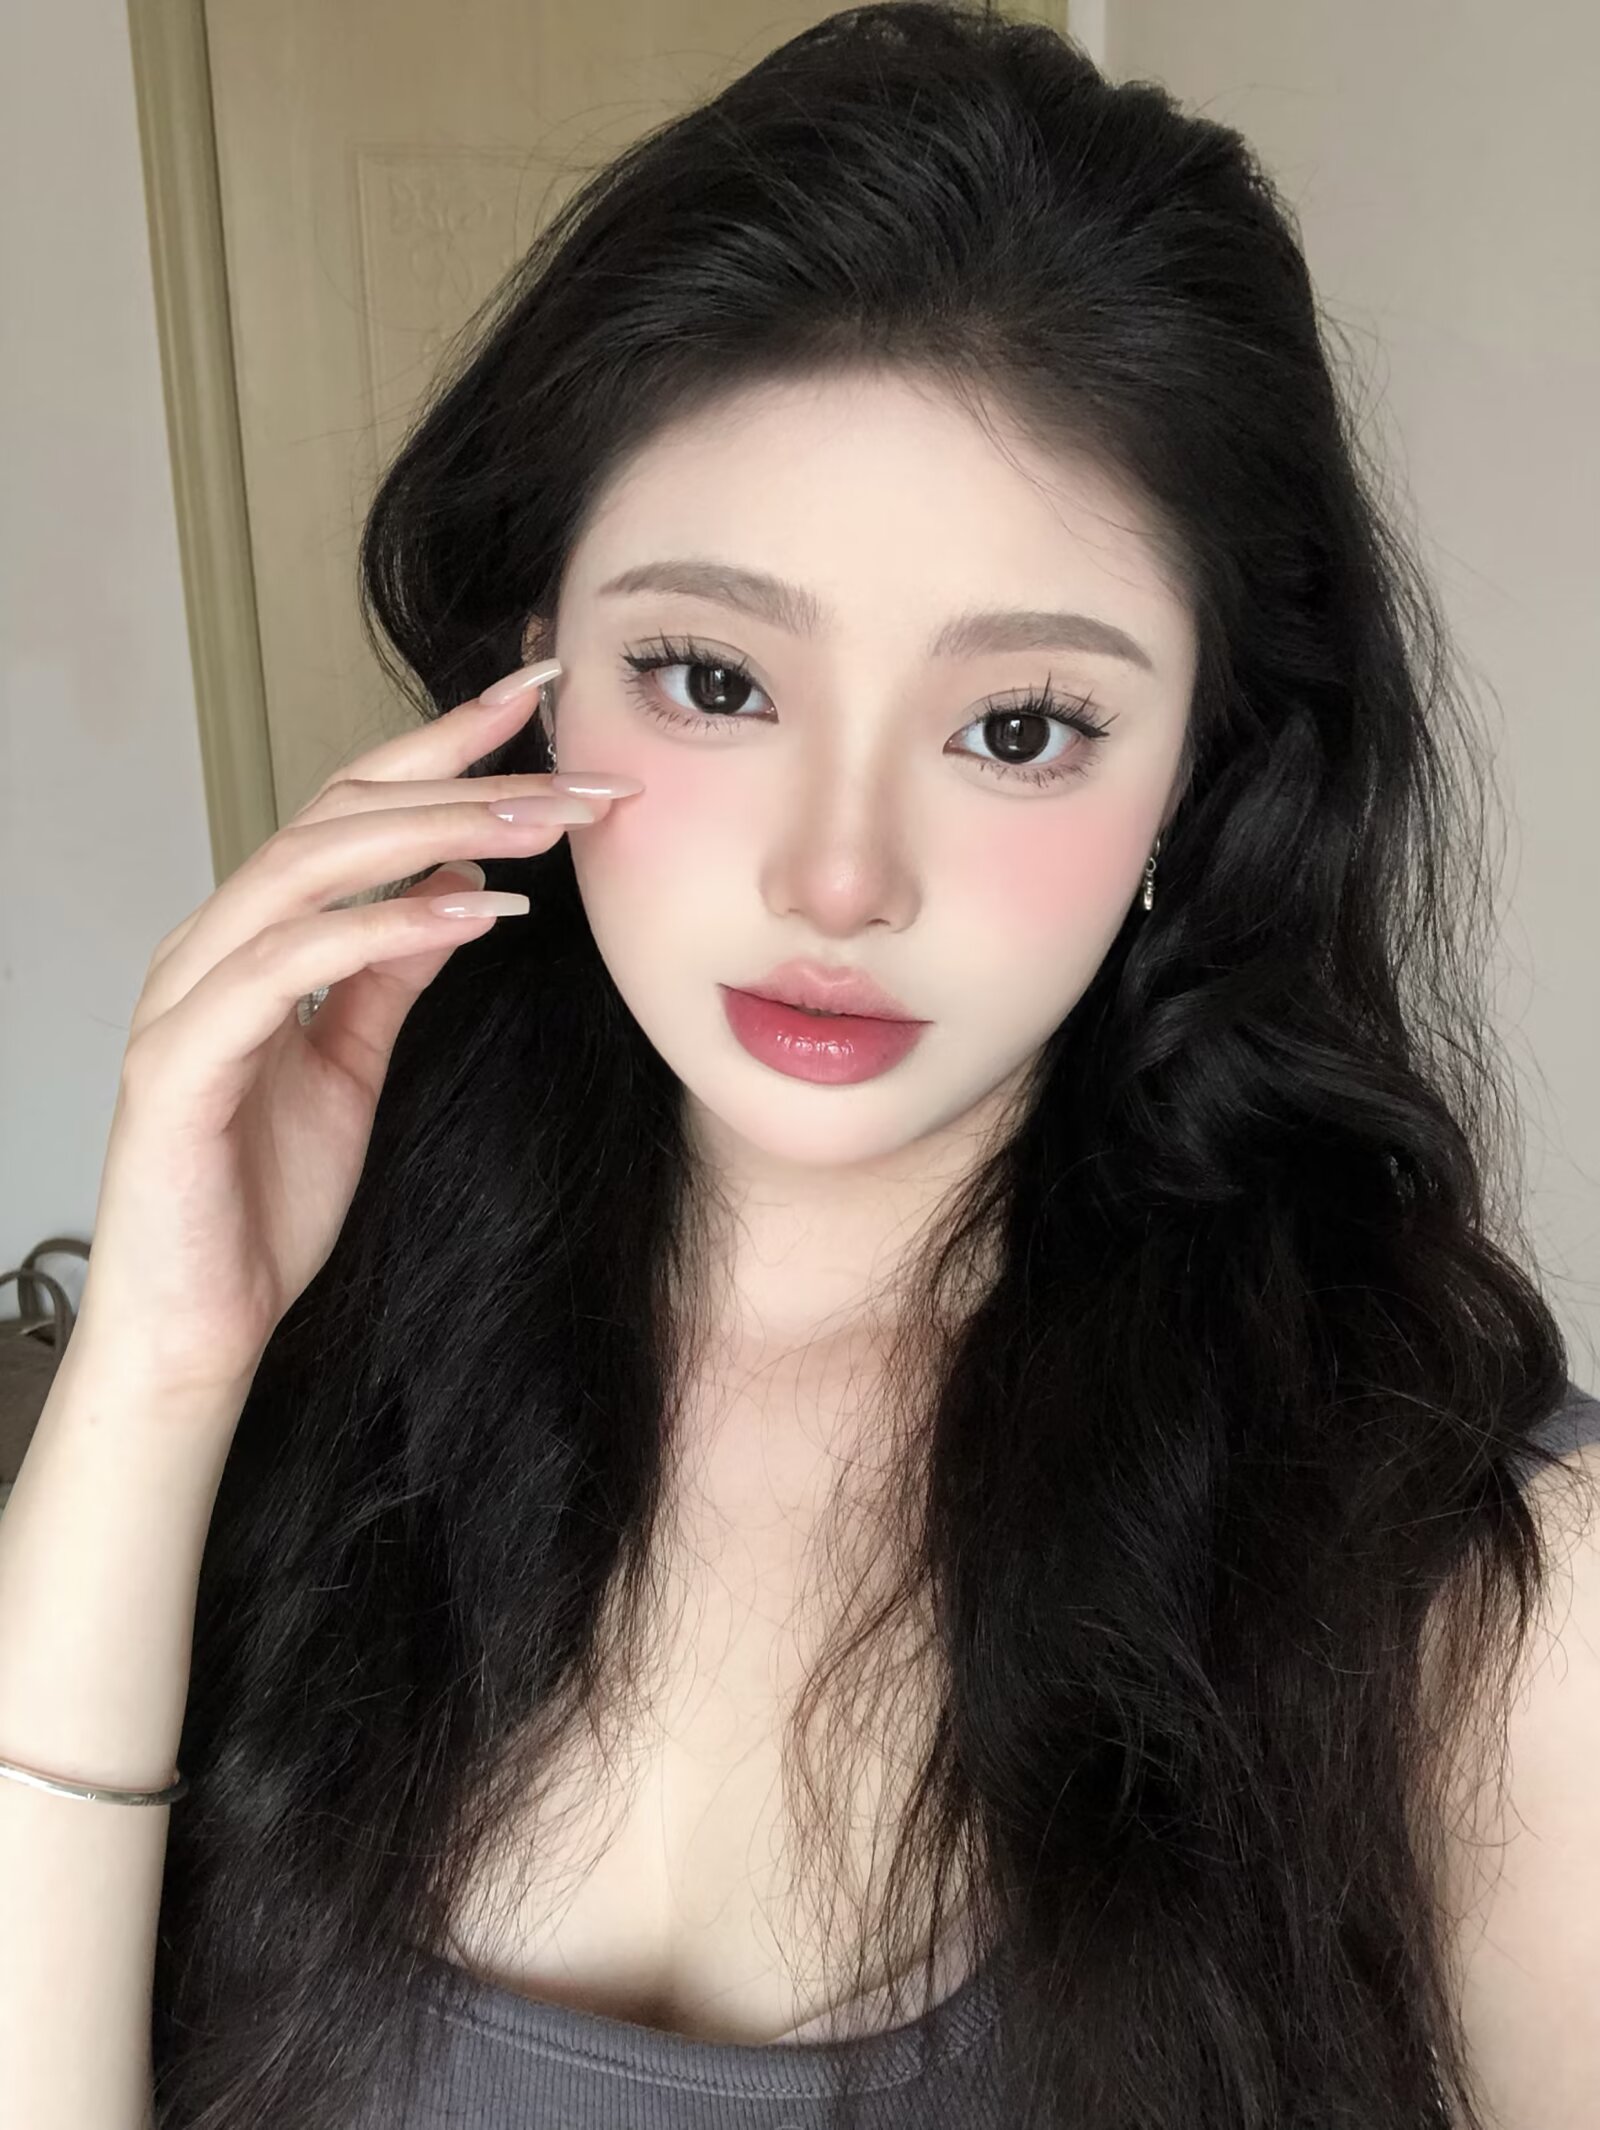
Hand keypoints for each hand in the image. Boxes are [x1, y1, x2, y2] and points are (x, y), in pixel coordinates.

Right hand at [70, 662, 641, 1412]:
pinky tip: (473, 915)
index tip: (541, 702)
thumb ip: (391, 973)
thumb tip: (459, 885)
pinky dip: (384, 930)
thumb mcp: (354, 1066)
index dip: (445, 747)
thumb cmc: (263, 1199)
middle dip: (463, 778)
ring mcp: (187, 997)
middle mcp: (213, 944)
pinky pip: (287, 969)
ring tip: (543, 823)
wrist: (198, 1323)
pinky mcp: (180, 1063)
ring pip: (309, 868)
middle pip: (337, 814)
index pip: (354, 809)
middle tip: (578, 772)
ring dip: (436, 834)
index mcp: (255, 938)